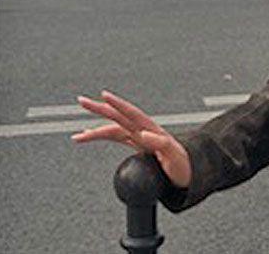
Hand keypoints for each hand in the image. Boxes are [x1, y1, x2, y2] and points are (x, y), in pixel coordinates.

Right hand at [71, 90, 192, 189]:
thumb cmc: (184, 165)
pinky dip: (101, 135)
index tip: (104, 96)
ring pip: (113, 129)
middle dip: (99, 109)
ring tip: (78, 134)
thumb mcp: (174, 155)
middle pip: (118, 117)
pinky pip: (116, 137)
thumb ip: (161, 143)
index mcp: (152, 130)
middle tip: (82, 101)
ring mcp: (139, 138)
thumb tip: (144, 135)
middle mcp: (144, 131)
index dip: (118, 104)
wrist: (190, 173)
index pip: (132, 114)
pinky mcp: (137, 146)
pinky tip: (90, 135)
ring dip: (96, 128)